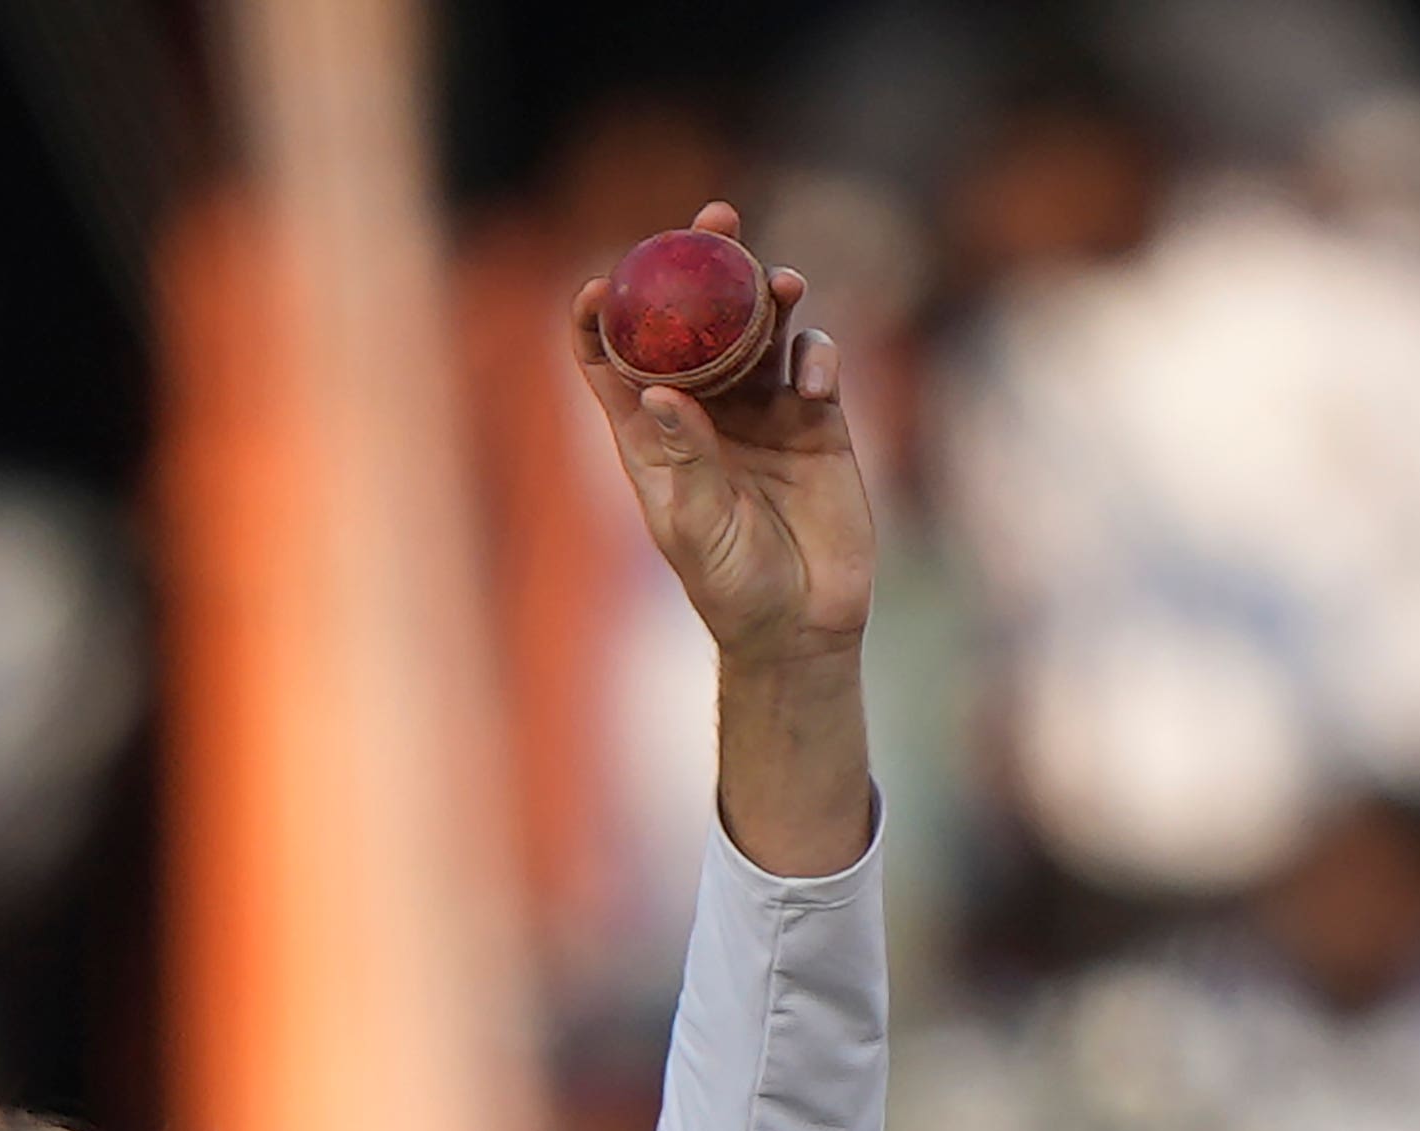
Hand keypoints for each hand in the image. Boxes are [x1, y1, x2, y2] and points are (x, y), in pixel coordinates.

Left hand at [570, 200, 871, 661]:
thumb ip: (685, 459)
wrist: (803, 623)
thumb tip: (661, 391)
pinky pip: (815, 364)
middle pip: (695, 322)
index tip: (602, 282)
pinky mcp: (817, 421)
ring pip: (760, 330)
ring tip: (781, 281)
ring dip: (769, 295)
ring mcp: (762, 411)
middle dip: (704, 265)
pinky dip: (816, 354)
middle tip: (716, 218)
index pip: (614, 362)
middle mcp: (705, 411)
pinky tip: (815, 372)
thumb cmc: (732, 586)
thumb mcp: (696, 527)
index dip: (601, 317)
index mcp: (653, 436)